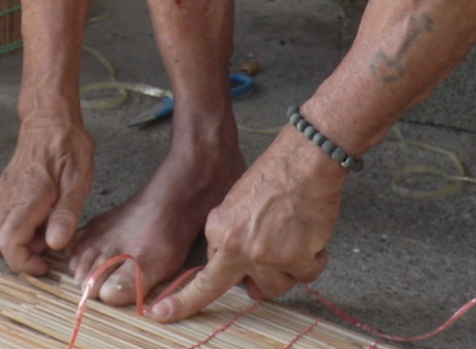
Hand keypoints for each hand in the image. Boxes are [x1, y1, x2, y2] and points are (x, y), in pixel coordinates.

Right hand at [0, 114, 95, 274]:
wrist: (49, 117)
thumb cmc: (66, 145)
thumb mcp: (77, 180)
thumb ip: (65, 215)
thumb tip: (55, 244)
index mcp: (25, 199)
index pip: (7, 246)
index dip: (24, 263)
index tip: (46, 264)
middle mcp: (8, 199)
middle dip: (19, 255)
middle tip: (48, 247)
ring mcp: (4, 194)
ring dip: (22, 241)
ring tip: (51, 227)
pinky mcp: (7, 190)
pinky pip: (6, 218)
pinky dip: (23, 226)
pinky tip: (46, 214)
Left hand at [144, 128, 345, 320]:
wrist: (303, 162)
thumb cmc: (275, 175)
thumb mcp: (236, 204)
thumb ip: (232, 240)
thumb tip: (246, 280)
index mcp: (218, 231)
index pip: (202, 276)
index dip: (184, 301)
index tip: (162, 313)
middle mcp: (237, 248)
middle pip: (247, 288)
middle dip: (258, 281)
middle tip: (271, 264)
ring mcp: (265, 256)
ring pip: (276, 286)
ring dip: (288, 269)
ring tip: (295, 239)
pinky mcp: (295, 259)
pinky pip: (305, 274)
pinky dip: (313, 259)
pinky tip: (311, 237)